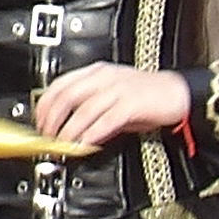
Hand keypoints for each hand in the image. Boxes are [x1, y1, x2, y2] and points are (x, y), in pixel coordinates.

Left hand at [33, 64, 192, 150]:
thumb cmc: (146, 96)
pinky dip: (91, 134)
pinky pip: (105, 121)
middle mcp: (104, 78)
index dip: (45, 105)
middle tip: (47, 138)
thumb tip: (66, 126)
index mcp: (97, 72)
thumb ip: (91, 108)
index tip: (39, 122)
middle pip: (66, 96)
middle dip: (52, 120)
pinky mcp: (131, 104)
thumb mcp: (113, 97)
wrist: (178, 93)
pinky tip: (84, 145)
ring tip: (62, 145)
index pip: (60, 84)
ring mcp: (118, 90)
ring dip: (69, 131)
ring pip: (83, 110)